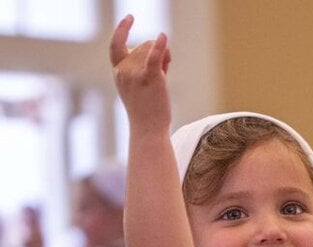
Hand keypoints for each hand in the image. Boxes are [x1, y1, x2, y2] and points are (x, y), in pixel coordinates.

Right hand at [109, 15, 171, 131]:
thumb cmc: (147, 112)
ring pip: (153, 48)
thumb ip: (144, 66)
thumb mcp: (140, 86)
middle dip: (156, 54)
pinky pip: (155, 56)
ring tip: (165, 78)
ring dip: (164, 57)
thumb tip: (161, 46)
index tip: (129, 18)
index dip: (122, 30)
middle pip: (144, 45)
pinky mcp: (150, 78)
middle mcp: (124, 70)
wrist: (148, 131)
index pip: (116, 45)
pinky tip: (164, 37)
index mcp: (119, 72)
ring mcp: (136, 74)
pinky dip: (160, 46)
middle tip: (163, 74)